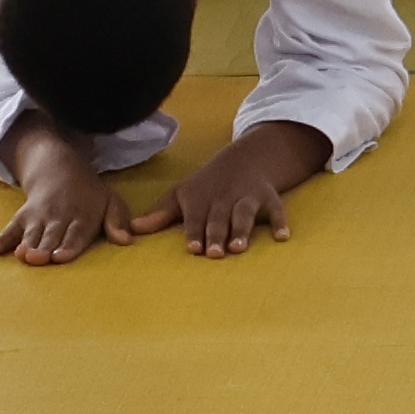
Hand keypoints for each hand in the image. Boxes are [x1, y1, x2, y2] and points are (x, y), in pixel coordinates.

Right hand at [0, 120, 116, 266]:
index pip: (75, 233)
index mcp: (82, 216)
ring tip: (21, 256)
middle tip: (39, 259)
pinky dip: (1, 239)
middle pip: (51, 236)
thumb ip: (118, 221)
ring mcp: (38, 217)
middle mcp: (58, 217)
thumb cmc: (89, 195)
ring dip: (26, 245)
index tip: (61, 257)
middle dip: (45, 248)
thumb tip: (127, 240)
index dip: (69, 246)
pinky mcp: (22, 217)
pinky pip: (10, 228)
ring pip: (31, 234)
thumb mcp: (110, 201)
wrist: (58, 168)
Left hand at [117, 120, 321, 258]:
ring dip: (242, 230)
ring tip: (239, 248)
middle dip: (216, 234)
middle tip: (214, 254)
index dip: (194, 231)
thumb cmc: (206, 185)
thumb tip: (132, 231)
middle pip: (219, 218)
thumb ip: (160, 214)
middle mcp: (223, 197)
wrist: (243, 159)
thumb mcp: (181, 195)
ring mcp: (247, 196)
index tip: (193, 248)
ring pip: (244, 214)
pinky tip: (282, 237)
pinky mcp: (268, 197)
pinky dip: (280, 222)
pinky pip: (276, 209)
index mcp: (200, 198)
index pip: (195, 217)